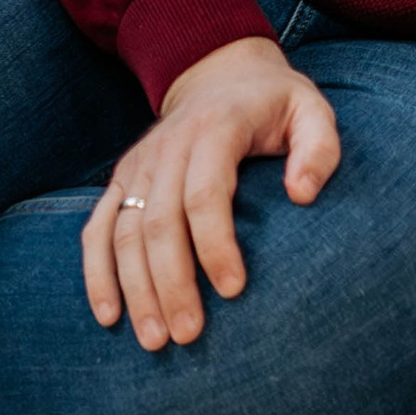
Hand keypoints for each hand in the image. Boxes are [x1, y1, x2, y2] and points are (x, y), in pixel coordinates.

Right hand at [82, 36, 341, 350]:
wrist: (218, 74)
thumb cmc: (274, 104)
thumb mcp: (312, 110)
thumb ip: (319, 148)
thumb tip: (303, 195)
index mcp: (216, 129)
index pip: (205, 194)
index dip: (215, 245)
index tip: (233, 291)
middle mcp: (167, 147)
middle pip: (158, 223)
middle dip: (171, 283)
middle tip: (189, 335)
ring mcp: (138, 165)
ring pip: (123, 233)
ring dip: (135, 290)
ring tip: (156, 340)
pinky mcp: (121, 180)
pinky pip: (97, 229)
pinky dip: (97, 274)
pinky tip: (109, 316)